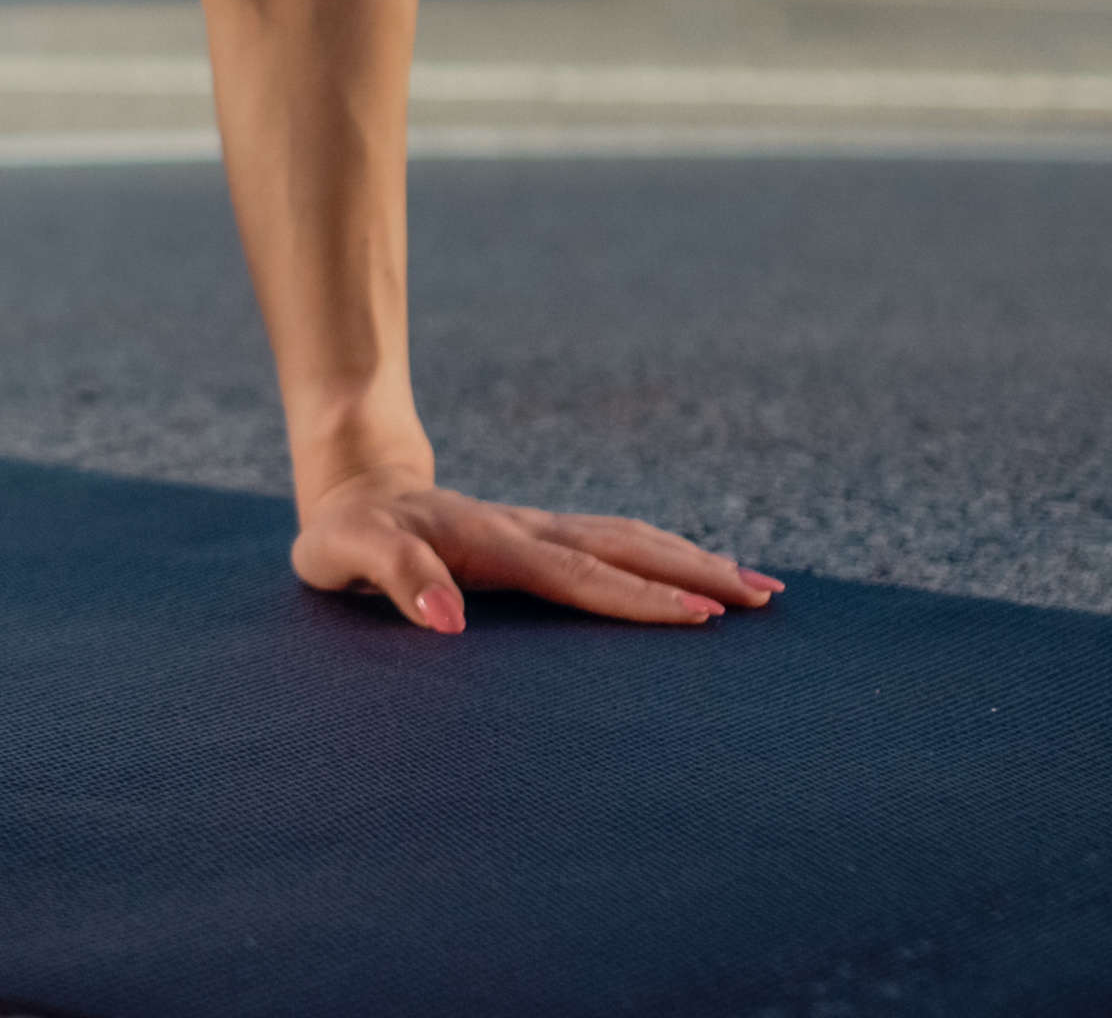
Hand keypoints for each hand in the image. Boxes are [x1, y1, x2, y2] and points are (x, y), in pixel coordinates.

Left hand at [292, 464, 781, 633]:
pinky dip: (666, 555)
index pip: (582, 575)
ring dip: (695, 560)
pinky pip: (617, 543)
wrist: (352, 490)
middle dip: (698, 572)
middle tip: (765, 598)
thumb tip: (448, 620)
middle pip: (628, 548)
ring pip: (632, 540)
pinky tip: (696, 572)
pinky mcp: (541, 536)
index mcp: (495, 543)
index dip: (640, 598)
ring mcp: (540, 529)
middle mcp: (531, 530)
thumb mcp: (348, 556)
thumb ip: (395, 578)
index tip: (700, 614)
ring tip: (759, 587)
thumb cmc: (346, 535)